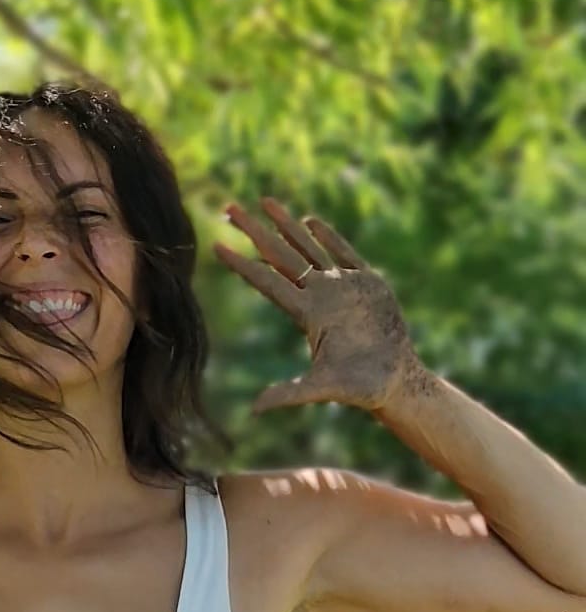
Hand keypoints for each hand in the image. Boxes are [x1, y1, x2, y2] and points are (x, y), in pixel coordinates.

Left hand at [213, 195, 418, 414]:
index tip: (216, 246)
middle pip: (279, 255)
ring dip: (286, 225)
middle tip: (229, 208)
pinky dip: (327, 236)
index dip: (242, 264)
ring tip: (264, 201)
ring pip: (307, 247)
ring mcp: (342, 286)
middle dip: (255, 231)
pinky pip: (343, 252)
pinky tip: (309, 221)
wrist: (395, 381)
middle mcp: (318, 294)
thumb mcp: (322, 388)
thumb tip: (255, 409)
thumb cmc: (359, 388)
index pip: (266, 281)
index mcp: (306, 313)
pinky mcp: (367, 282)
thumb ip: (290, 393)